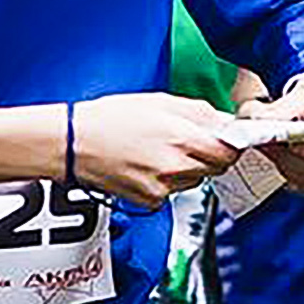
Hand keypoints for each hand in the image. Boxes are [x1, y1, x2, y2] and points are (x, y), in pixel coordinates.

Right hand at [72, 93, 237, 208]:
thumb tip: (224, 121)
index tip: (227, 139)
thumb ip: (198, 112)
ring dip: (187, 167)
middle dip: (208, 155)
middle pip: (215, 168)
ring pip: (194, 180)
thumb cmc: (108, 119)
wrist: (73, 144)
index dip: (231, 145)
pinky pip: (172, 192)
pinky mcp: (150, 202)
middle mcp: (176, 167)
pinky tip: (145, 165)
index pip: (230, 153)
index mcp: (182, 139)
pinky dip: (166, 181)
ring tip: (158, 150)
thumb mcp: (159, 101)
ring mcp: (163, 188)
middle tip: (187, 140)